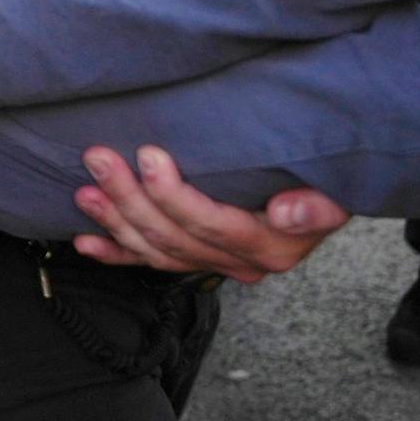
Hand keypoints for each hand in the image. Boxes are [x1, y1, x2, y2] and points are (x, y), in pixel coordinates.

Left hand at [69, 146, 349, 282]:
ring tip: (85, 193)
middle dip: (130, 198)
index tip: (148, 157)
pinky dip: (115, 254)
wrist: (322, 193)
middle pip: (174, 236)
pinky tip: (86, 242)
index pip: (211, 224)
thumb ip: (317, 206)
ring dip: (116, 222)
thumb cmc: (324, 182)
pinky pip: (149, 262)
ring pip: (156, 250)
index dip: (174, 195)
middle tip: (98, 159)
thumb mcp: (334, 191)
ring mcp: (213, 263)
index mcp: (270, 247)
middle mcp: (239, 261)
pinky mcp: (194, 258)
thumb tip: (287, 212)